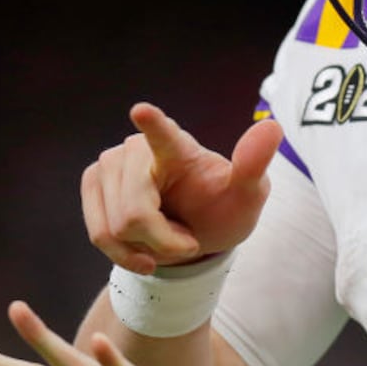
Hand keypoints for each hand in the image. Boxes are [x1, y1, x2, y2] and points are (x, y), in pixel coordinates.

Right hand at [82, 102, 283, 273]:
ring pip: (115, 228)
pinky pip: (99, 234)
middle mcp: (138, 149)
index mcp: (179, 147)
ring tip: (166, 237)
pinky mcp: (93, 183)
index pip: (164, 135)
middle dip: (163, 241)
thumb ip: (253, 165)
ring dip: (145, 248)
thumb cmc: (222, 209)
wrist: (195, 233)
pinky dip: (124, 253)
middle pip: (135, 214)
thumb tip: (273, 127)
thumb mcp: (247, 195)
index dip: (153, 125)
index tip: (142, 112)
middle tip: (187, 239)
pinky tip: (144, 248)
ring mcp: (109, 164)